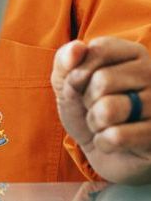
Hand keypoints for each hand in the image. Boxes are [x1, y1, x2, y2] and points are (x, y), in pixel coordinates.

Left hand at [52, 38, 150, 183]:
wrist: (106, 153)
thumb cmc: (87, 109)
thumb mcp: (67, 81)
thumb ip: (65, 59)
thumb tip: (77, 47)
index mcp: (134, 53)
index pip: (98, 50)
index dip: (79, 72)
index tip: (81, 85)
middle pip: (102, 81)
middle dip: (88, 101)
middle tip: (97, 109)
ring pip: (108, 110)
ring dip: (95, 123)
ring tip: (105, 125)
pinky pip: (117, 137)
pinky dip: (104, 142)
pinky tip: (114, 143)